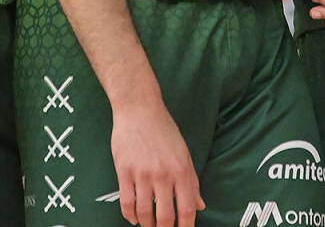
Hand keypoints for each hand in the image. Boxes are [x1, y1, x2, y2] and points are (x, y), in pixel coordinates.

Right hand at [111, 100, 203, 226]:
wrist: (139, 108)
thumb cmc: (164, 129)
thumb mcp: (184, 152)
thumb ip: (192, 181)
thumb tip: (200, 206)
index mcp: (181, 169)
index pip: (187, 208)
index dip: (186, 226)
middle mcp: (163, 174)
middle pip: (165, 216)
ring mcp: (142, 174)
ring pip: (144, 213)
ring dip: (147, 226)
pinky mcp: (124, 171)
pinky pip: (127, 202)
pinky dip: (130, 216)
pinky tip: (134, 218)